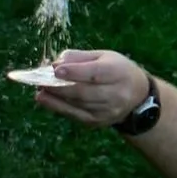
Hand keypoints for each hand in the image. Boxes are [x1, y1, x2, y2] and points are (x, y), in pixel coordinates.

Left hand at [32, 49, 151, 128]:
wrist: (137, 95)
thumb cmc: (115, 70)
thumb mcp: (102, 56)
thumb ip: (78, 57)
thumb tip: (54, 63)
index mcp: (118, 72)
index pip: (94, 74)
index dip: (74, 72)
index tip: (55, 69)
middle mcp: (116, 94)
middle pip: (84, 93)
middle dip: (59, 87)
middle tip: (39, 81)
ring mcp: (107, 111)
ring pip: (77, 105)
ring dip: (55, 97)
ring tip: (39, 89)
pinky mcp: (98, 121)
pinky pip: (75, 115)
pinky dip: (57, 107)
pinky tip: (44, 99)